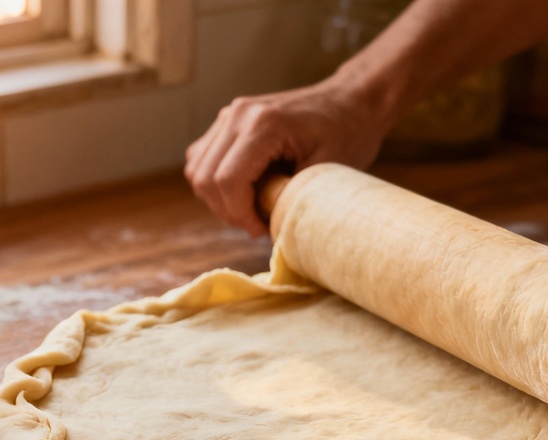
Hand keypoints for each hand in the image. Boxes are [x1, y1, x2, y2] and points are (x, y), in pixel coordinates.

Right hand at [184, 81, 386, 235]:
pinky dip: (215, 183)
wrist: (350, 101)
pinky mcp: (226, 121)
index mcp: (263, 124)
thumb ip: (289, 198)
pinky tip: (245, 191)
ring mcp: (229, 115)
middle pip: (205, 178)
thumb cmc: (347, 134)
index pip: (227, 180)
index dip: (239, 215)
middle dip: (228, 211)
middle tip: (257, 224)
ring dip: (219, 199)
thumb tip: (263, 228)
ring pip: (197, 171)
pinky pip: (202, 160)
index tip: (262, 229)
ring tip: (252, 208)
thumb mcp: (325, 171)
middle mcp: (238, 115)